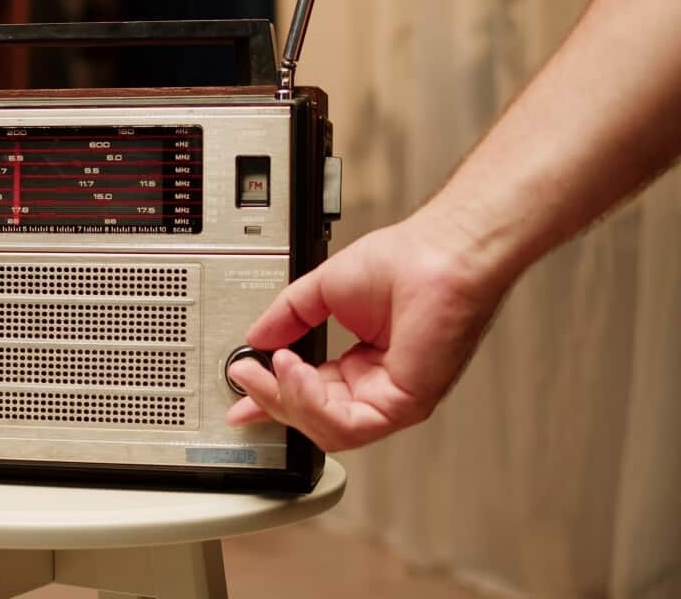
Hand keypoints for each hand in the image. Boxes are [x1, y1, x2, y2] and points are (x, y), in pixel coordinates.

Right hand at [225, 211, 508, 450]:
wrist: (442, 252)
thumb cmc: (407, 261)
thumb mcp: (323, 289)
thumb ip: (287, 316)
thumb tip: (255, 337)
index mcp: (362, 365)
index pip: (308, 395)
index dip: (270, 397)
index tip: (239, 393)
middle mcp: (377, 387)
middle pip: (311, 418)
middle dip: (271, 398)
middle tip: (246, 374)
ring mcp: (392, 399)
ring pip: (326, 430)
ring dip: (288, 402)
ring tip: (273, 368)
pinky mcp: (405, 405)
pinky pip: (346, 425)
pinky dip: (310, 402)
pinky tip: (294, 370)